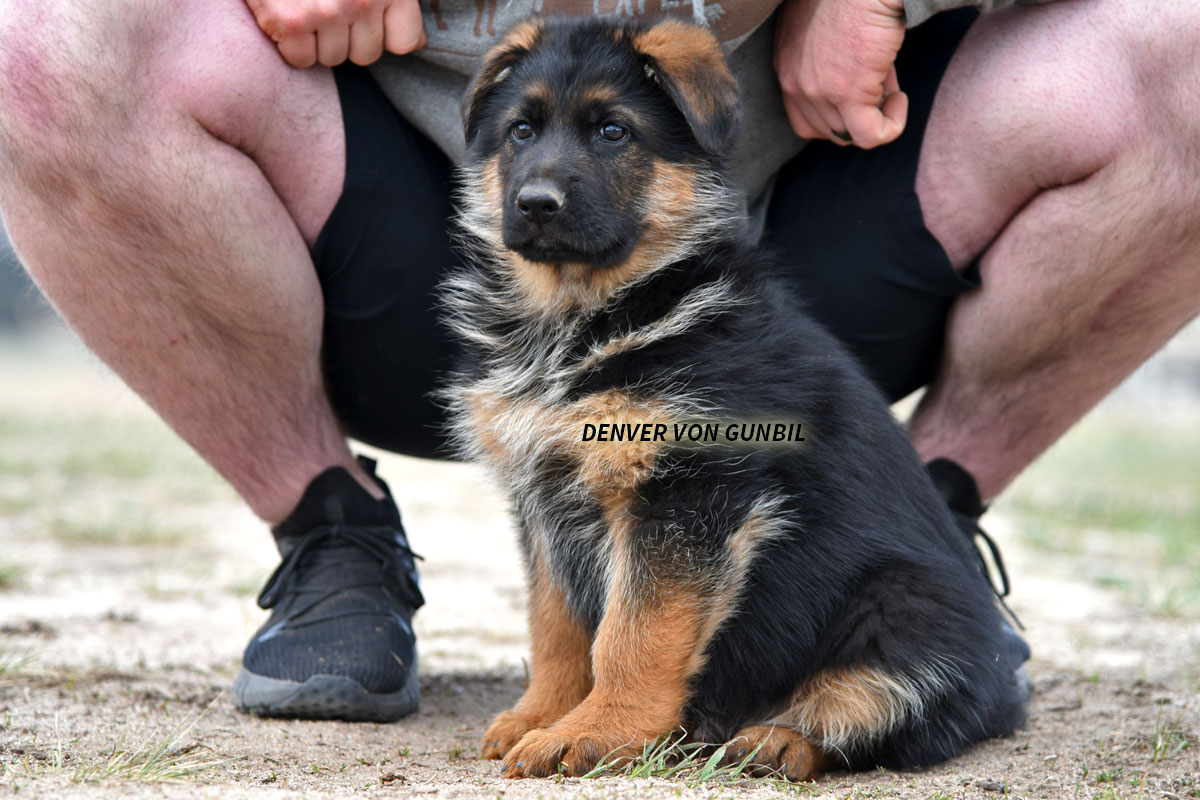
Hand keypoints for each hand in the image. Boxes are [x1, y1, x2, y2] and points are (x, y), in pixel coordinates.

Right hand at [246, 0, 425, 67]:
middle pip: (366, 55)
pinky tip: (286, 12)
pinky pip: (301, 58)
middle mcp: (362, 0)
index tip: (367, 19)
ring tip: (305, 4)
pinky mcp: (291, 22)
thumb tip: (414, 44)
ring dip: (318, 39)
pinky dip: (290, 42)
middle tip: (327, 5)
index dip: (384, 34)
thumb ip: (394, 1)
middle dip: (348, 37)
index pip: (404, 42)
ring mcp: (327, 12)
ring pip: (333, 58)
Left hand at [773, 0, 908, 147]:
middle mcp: (794, 82)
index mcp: (785, 66)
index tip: (858, 94)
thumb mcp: (826, 32)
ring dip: (875, 116)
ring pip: (848, 134)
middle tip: (880, 84)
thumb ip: (829, 63)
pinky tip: (899, 99)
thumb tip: (862, 91)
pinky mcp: (847, 94)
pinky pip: (869, 135)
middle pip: (827, 129)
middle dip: (857, 115)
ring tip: (890, 86)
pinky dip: (889, 126)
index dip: (834, 116)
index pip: (804, 117)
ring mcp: (818, 90)